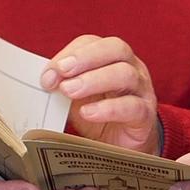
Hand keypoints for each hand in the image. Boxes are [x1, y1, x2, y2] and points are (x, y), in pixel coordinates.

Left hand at [41, 35, 159, 153]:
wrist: (123, 146)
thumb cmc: (100, 115)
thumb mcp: (77, 97)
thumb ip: (63, 85)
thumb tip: (44, 80)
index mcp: (112, 58)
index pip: (93, 42)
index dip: (70, 53)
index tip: (49, 72)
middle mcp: (131, 68)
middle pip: (115, 48)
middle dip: (85, 57)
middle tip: (61, 72)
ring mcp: (142, 90)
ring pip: (125, 74)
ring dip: (93, 80)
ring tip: (69, 92)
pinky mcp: (145, 115)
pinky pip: (132, 107)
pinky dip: (107, 108)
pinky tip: (88, 112)